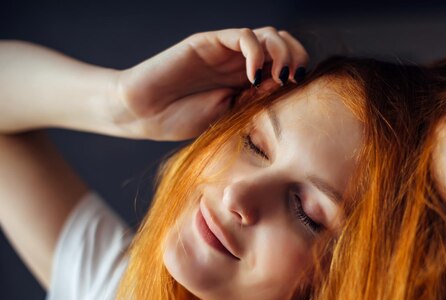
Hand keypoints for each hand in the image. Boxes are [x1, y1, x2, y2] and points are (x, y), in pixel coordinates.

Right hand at [111, 27, 308, 140]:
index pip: (286, 64)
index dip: (299, 70)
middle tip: (294, 78)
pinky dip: (256, 52)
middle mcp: (242, 62)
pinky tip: (251, 75)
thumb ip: (254, 100)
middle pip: (283, 43)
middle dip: (296, 56)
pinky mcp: (210, 42)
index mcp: (250, 81)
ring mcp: (227, 51)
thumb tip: (284, 84)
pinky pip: (243, 36)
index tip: (299, 90)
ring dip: (281, 52)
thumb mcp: (229, 116)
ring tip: (276, 77)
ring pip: (268, 34)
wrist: (145, 113)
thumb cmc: (184, 119)